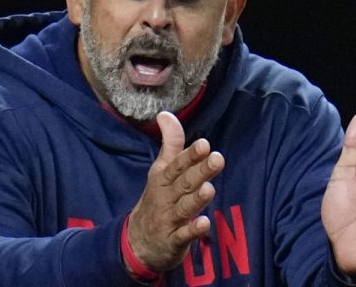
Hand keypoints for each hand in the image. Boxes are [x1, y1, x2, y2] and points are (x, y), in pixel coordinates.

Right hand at [127, 111, 224, 272]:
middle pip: (184, 182)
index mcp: (163, 178)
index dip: (190, 155)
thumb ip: (170, 144)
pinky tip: (204, 223)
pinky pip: (183, 235)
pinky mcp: (174, 241)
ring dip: (196, 198)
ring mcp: (169, 219)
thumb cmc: (156, 199)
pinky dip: (193, 230)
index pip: (177, 164)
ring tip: (210, 189)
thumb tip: (166, 114)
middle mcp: (166, 197)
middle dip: (201, 171)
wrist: (137, 241)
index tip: (204, 144)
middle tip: (218, 158)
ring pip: (184, 207)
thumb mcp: (160, 171)